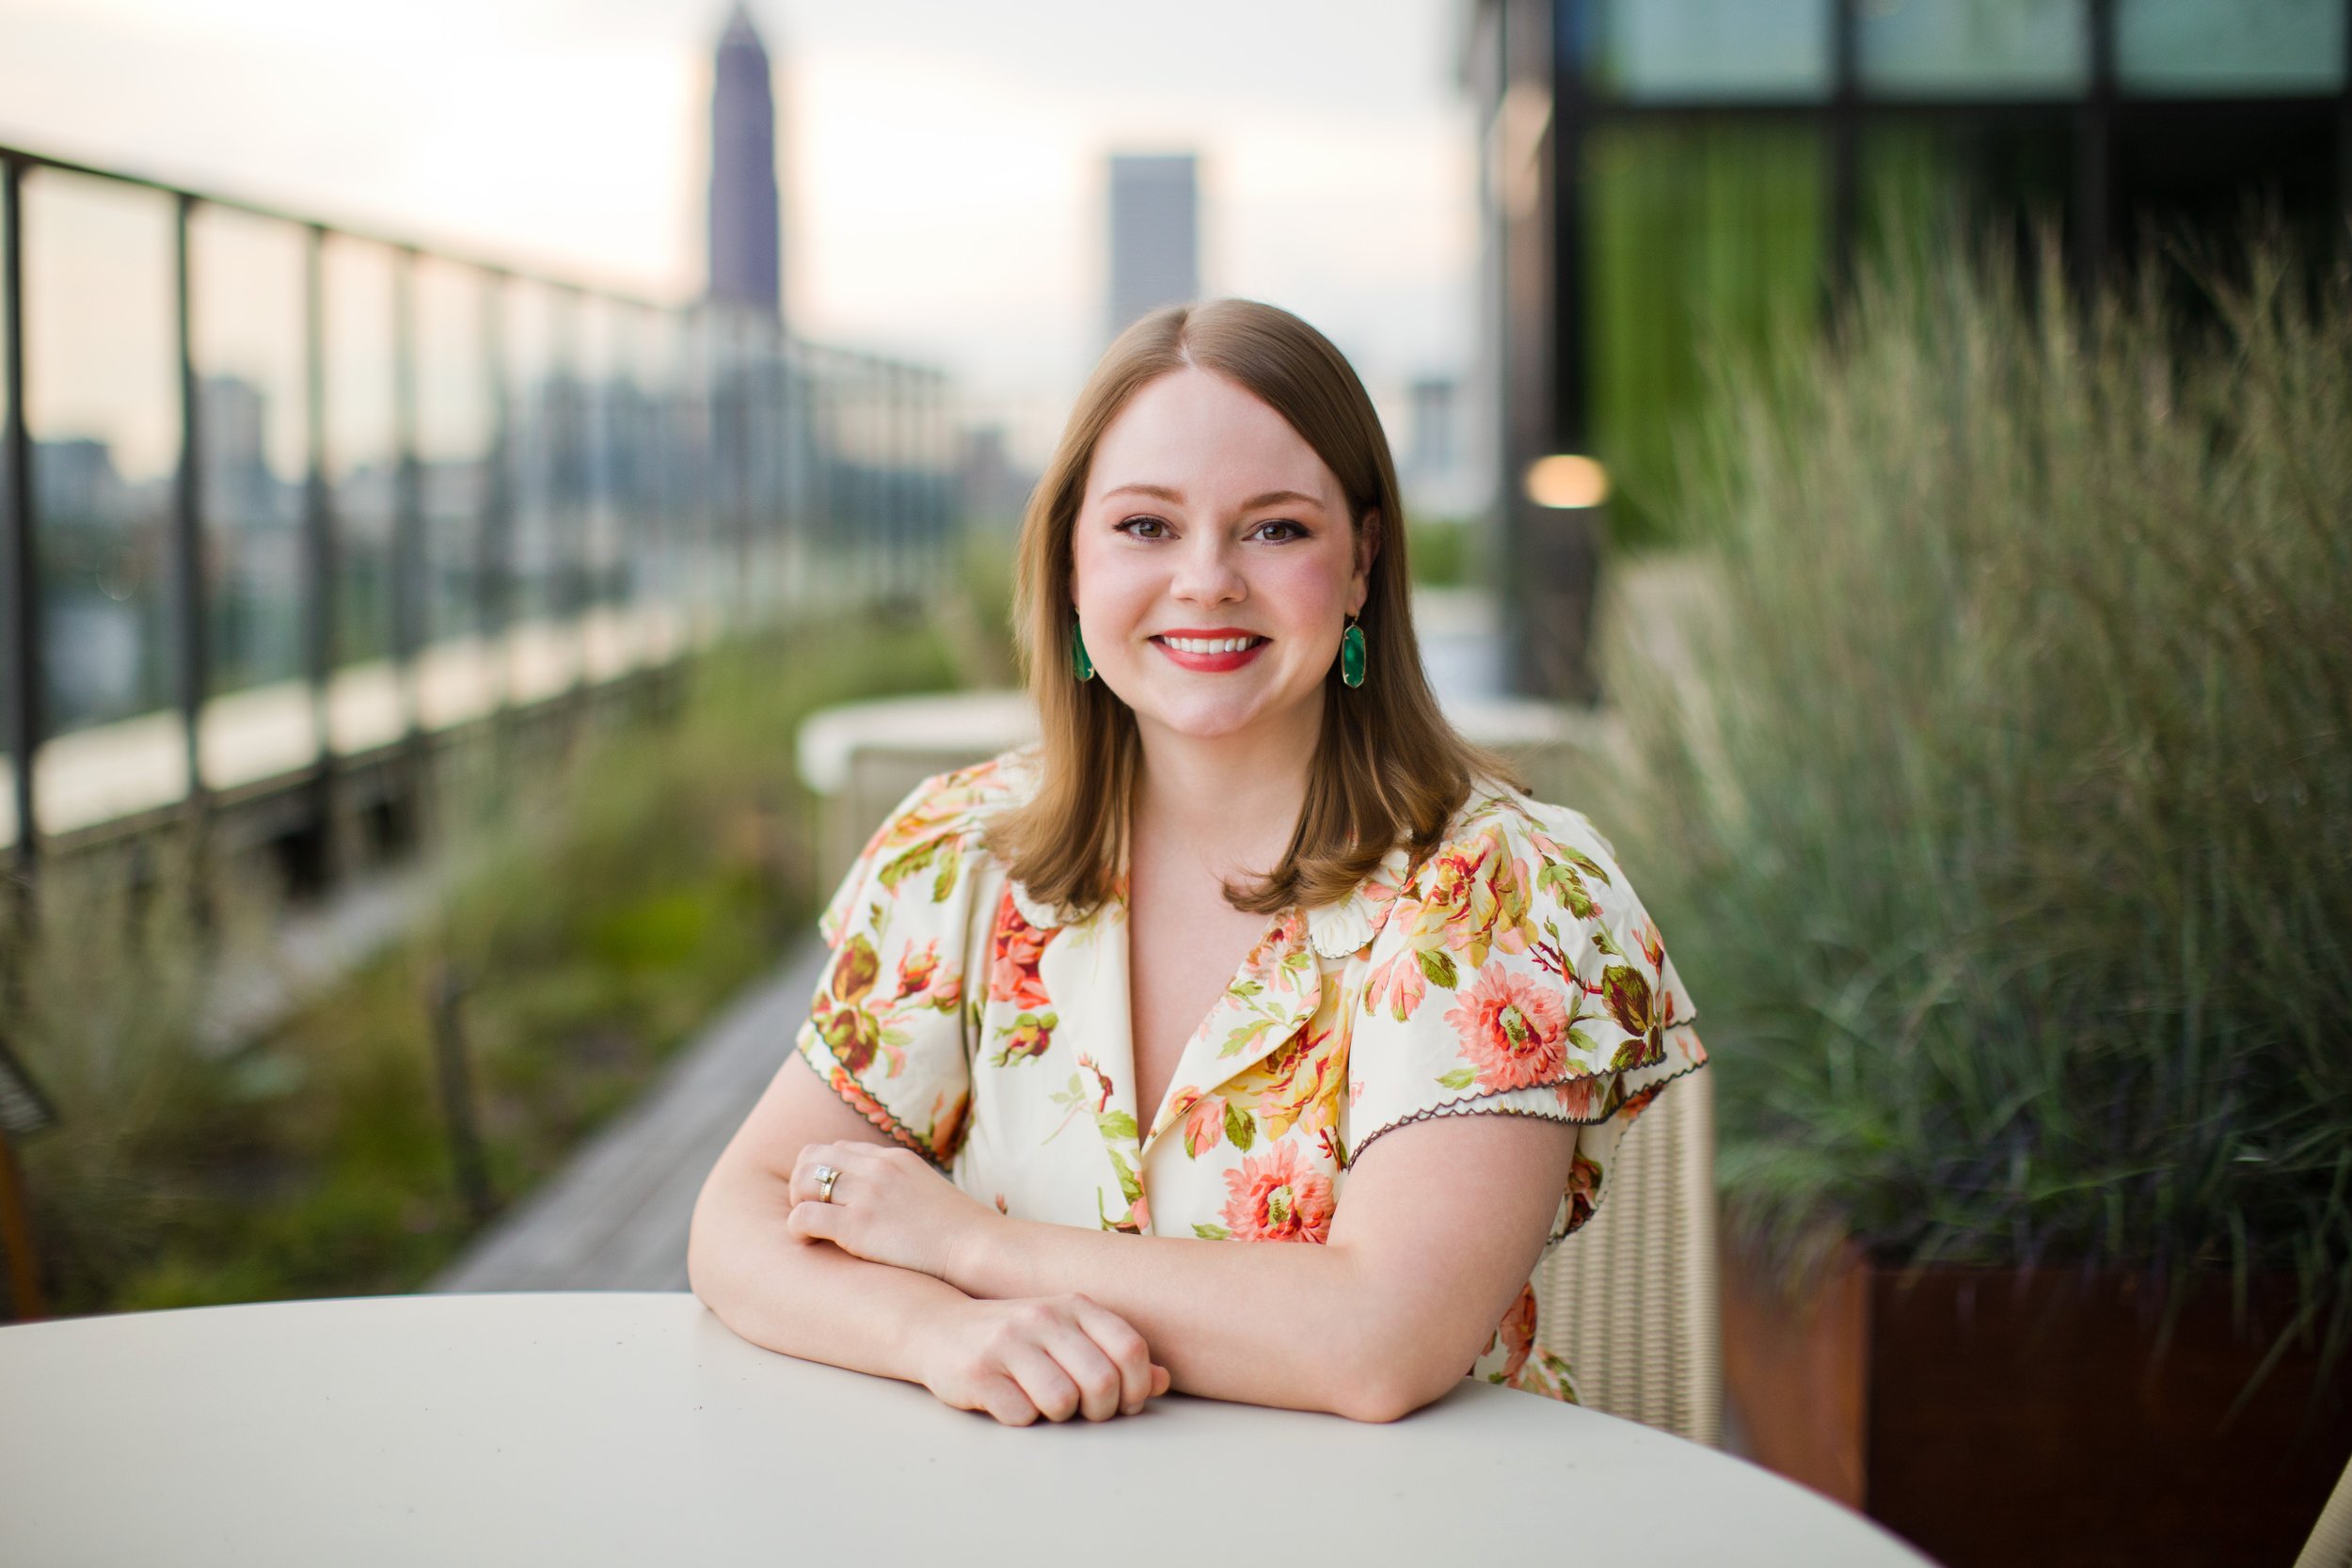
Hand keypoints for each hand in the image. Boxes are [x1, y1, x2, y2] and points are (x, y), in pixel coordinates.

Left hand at [785, 1140, 1000, 1284]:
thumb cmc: (958, 1231)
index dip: (826, 1171)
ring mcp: (865, 1196)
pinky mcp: (856, 1227)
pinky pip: (804, 1216)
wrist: (976, 1247)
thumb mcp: (929, 1189)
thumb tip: (887, 1201)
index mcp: (894, 1158)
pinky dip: (796, 1229)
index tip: (828, 1196)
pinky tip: (807, 1243)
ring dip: (797, 1203)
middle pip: (813, 1156)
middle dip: (802, 1181)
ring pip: (803, 1182)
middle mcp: (876, 1169)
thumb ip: (902, 1185)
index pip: (840, 1148)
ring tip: (807, 1228)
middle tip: (809, 1209)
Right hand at [915, 1293, 1171, 1424]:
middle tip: (1083, 1411)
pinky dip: (1023, 1418)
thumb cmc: (1016, 1339)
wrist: (939, 1329)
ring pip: (1063, 1402)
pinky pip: (1022, 1414)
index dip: (1136, 1388)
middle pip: (1102, 1382)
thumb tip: (1161, 1381)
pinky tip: (1010, 1400)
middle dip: (1099, 1410)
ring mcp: (1009, 1342)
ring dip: (1059, 1416)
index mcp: (1074, 1304)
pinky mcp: (980, 1372)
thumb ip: (1115, 1354)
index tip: (1122, 1403)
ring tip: (1044, 1403)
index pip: (1130, 1349)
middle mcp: (1043, 1316)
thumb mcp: (1068, 1335)